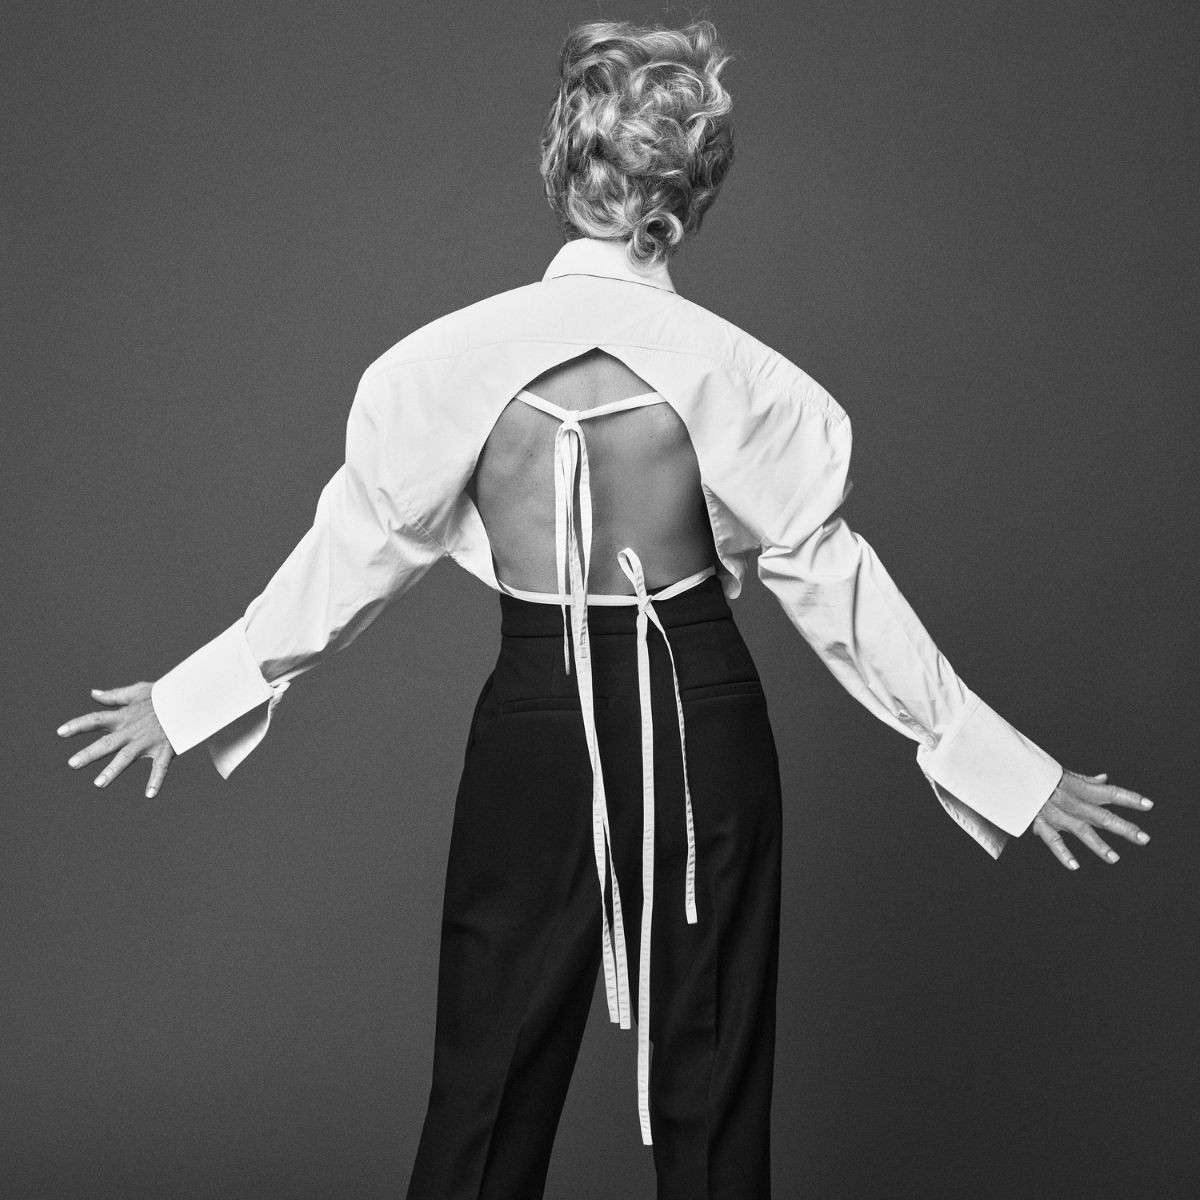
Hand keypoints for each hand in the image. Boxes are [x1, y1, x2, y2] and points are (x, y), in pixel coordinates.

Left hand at [57, 682, 174, 797]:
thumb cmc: (164, 694)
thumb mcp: (138, 691)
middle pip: (107, 742)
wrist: (191, 698)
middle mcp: (133, 730)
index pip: (96, 720)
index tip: (61, 733)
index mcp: (124, 716)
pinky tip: (150, 795)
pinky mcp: (166, 749)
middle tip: (73, 764)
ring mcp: (148, 741)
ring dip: (113, 770)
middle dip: (90, 753)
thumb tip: (93, 694)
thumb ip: (114, 695)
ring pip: (127, 757)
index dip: (78, 725)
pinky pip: (160, 767)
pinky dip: (156, 781)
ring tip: (99, 783)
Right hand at [1030, 769, 1152, 868]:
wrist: (1011, 773)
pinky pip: (1053, 839)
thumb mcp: (1062, 772)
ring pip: (1081, 830)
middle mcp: (1071, 801)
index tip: (1148, 805)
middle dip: (1124, 828)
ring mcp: (1056, 813)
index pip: (1109, 792)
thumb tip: (1105, 778)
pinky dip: (1063, 853)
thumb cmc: (1039, 773)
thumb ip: (1086, 780)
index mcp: (1078, 788)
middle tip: (1144, 839)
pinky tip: (1074, 866)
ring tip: (1114, 858)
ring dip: (1099, 845)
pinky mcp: (1039, 822)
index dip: (1129, 799)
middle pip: (1102, 816)